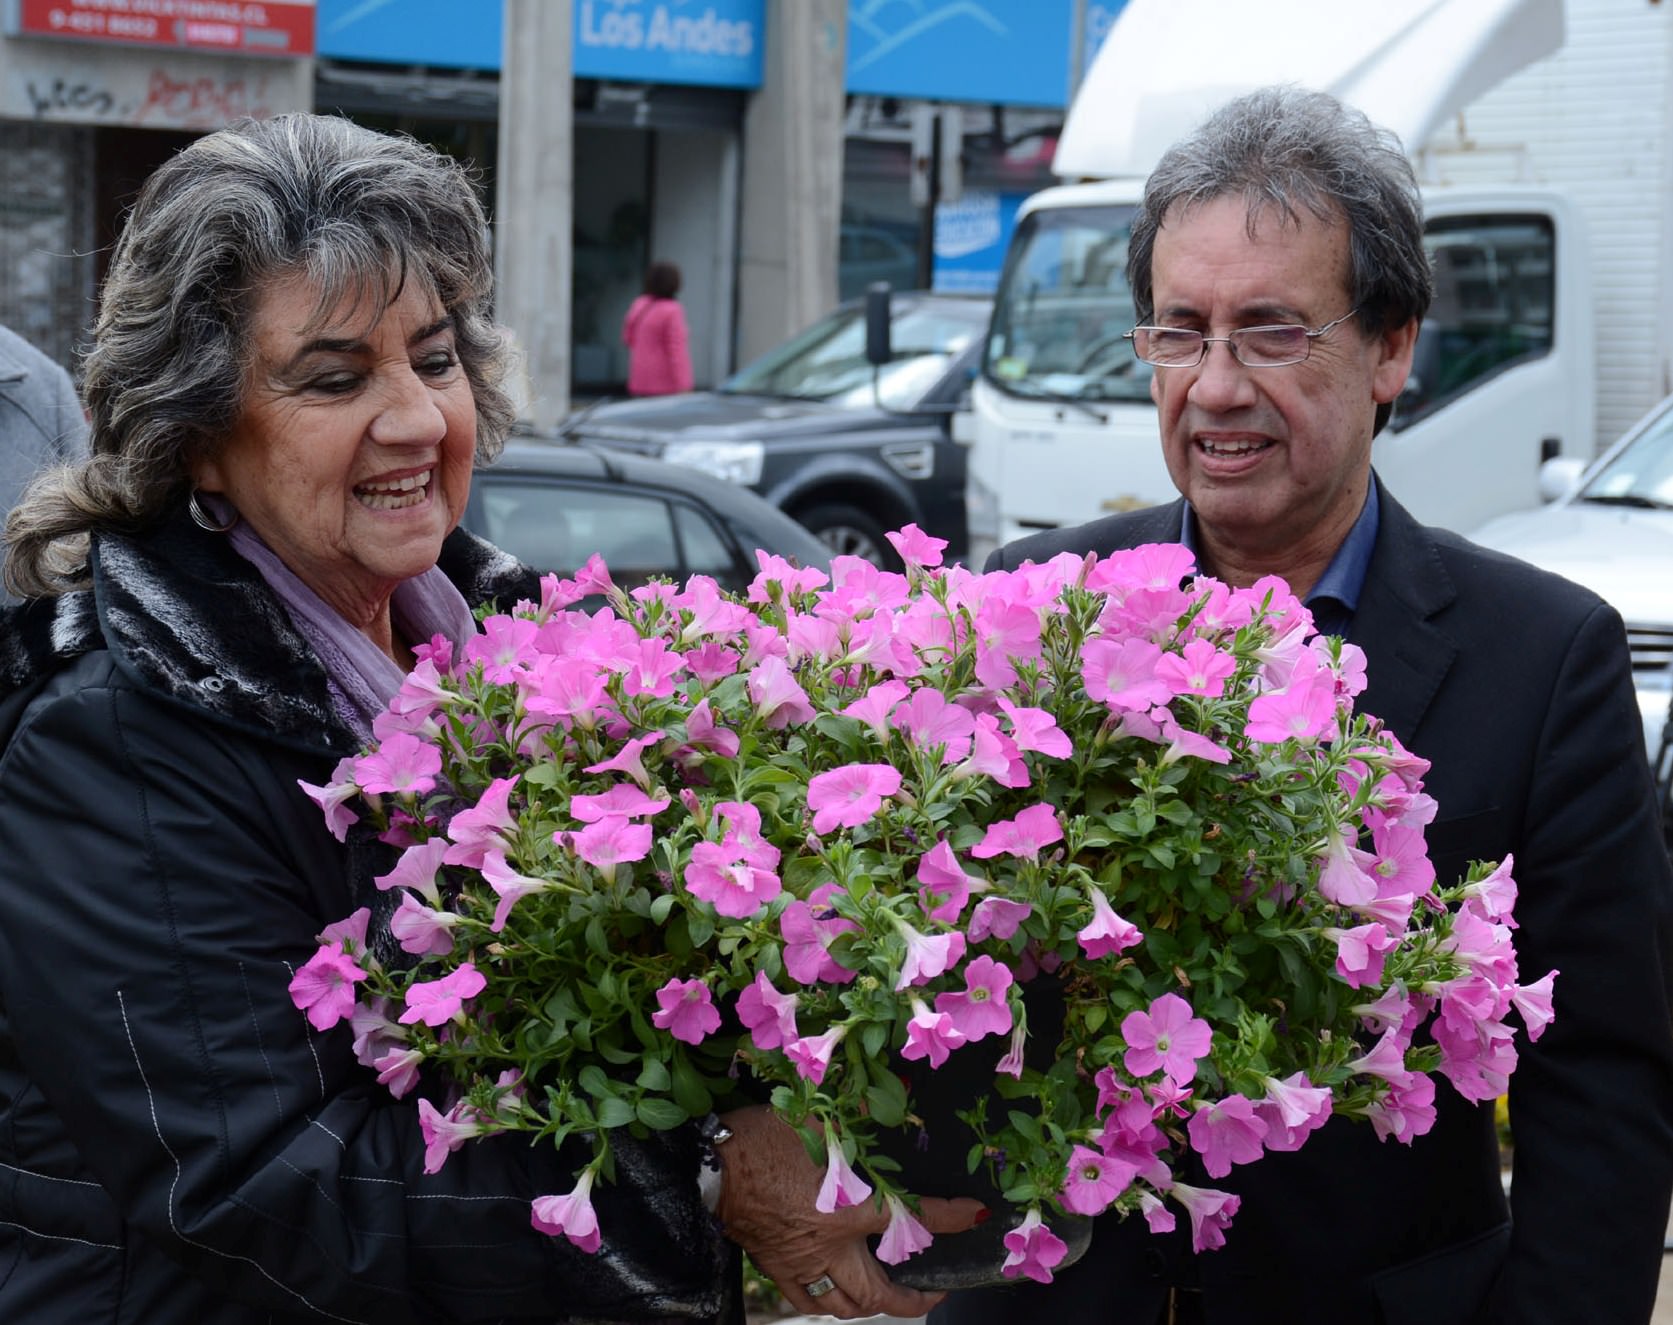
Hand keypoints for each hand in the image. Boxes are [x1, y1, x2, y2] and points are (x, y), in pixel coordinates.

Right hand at [714, 1105, 984, 1318]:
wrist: (708, 1162)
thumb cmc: (764, 1134)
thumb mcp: (819, 1115)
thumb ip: (864, 1113)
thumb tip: (902, 1094)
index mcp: (846, 1207)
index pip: (912, 1219)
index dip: (952, 1218)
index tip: (975, 1214)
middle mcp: (828, 1246)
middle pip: (881, 1294)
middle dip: (916, 1299)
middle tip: (937, 1287)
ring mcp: (800, 1263)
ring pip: (846, 1306)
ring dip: (876, 1305)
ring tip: (895, 1294)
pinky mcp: (775, 1267)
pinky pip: (809, 1301)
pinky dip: (832, 1302)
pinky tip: (840, 1289)